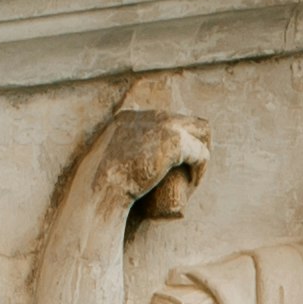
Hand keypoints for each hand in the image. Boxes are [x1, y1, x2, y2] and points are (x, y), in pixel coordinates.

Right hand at [90, 76, 204, 218]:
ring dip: (200, 158)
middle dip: (196, 145)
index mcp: (129, 117)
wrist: (100, 188)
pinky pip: (202, 154)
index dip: (175, 143)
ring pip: (201, 134)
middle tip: (192, 172)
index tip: (173, 167)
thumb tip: (134, 165)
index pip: (166, 120)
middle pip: (190, 122)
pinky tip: (191, 185)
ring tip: (191, 180)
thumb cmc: (100, 186)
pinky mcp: (174, 140)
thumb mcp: (109, 164)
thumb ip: (123, 157)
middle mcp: (147, 115)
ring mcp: (162, 124)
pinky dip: (200, 172)